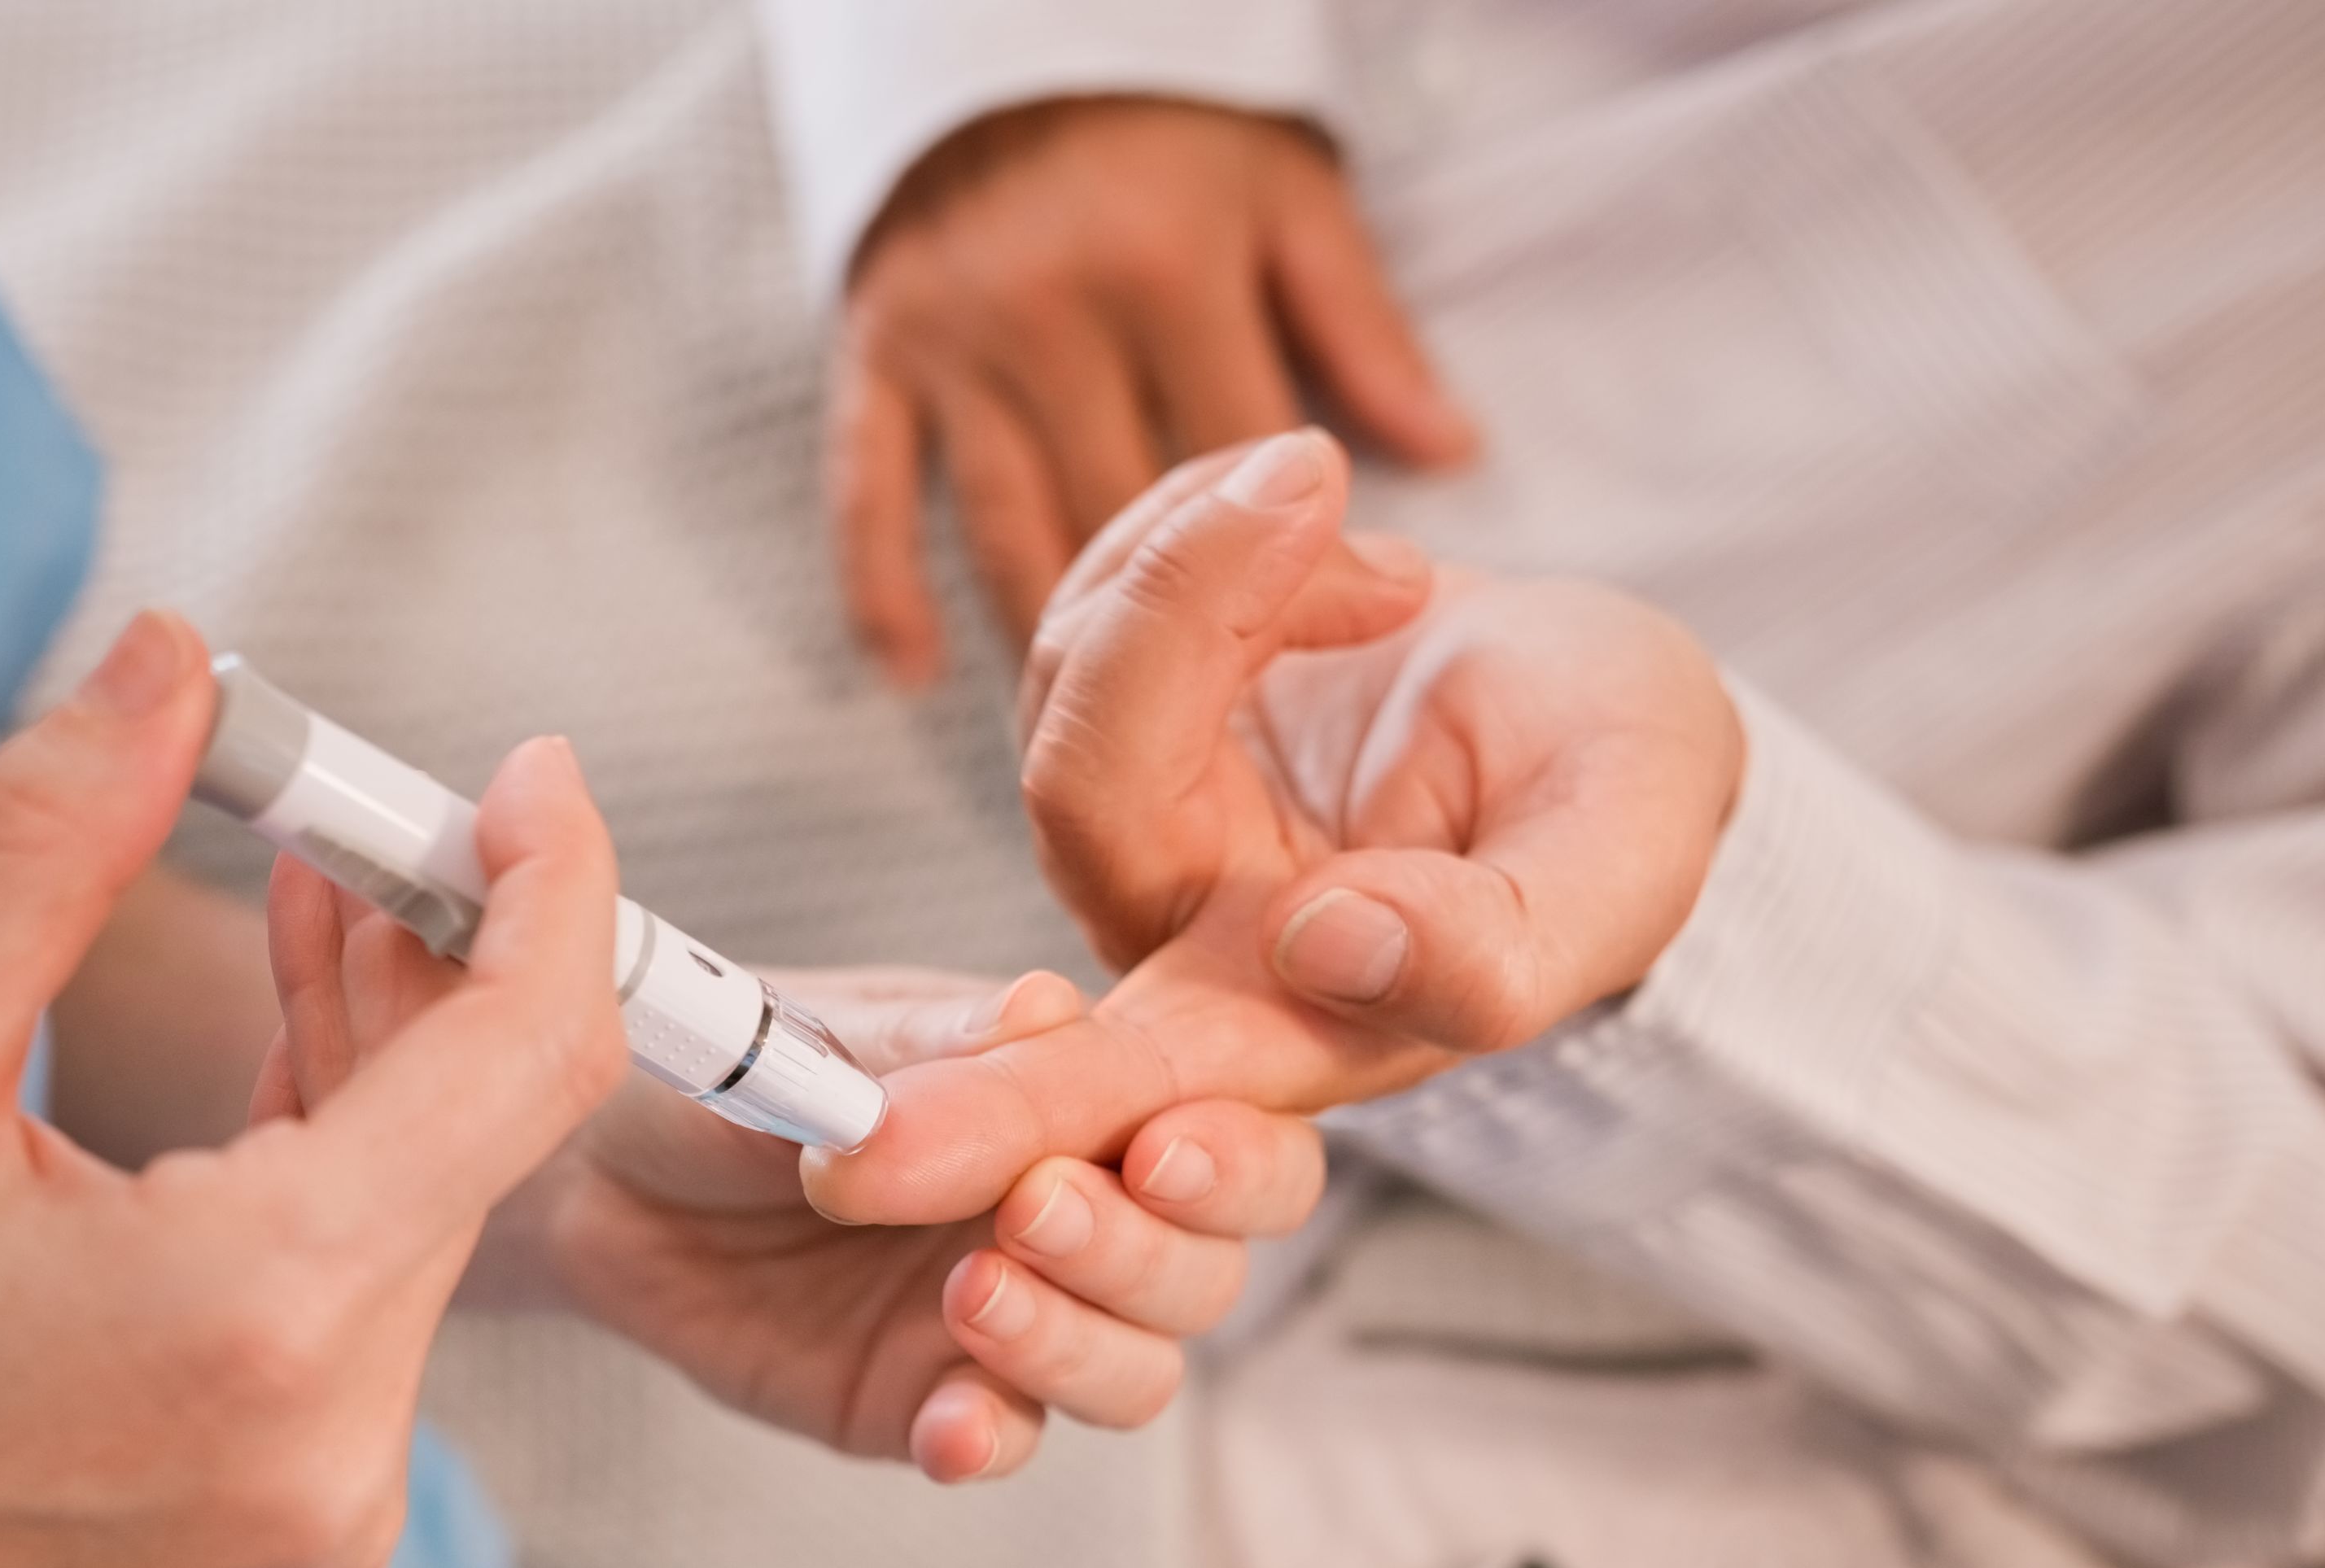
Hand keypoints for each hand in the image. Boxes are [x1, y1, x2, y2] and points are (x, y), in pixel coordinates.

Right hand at [0, 611, 633, 1567]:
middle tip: (345, 826)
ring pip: (430, 1228)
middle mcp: (344, 1446)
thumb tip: (171, 664)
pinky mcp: (317, 1561)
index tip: (529, 779)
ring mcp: (341, 1526)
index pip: (528, 1056)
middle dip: (433, 959)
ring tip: (302, 928)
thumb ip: (44, 847)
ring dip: (380, 1075)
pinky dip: (341, 1204)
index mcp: (260, 1317)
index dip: (555, 888)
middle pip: (482, 1137)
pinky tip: (263, 1116)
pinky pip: (379, 1331)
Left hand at [437, 963, 1326, 1480]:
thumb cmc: (725, 1065)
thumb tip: (1051, 1013)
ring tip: (969, 1294)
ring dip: (1076, 1339)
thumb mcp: (819, 1034)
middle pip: (1207, 1262)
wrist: (590, 1166)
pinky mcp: (934, 1400)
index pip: (1221, 1121)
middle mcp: (1079, 1204)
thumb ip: (936, 1049)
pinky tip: (948, 1425)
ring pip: (1139, 1364)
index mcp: (1082, 1091)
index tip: (1155, 1146)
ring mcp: (1017, 1315)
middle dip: (1144, 1247)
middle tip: (1033, 1211)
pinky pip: (1009, 1437)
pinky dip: (992, 1434)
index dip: (1226, 1146)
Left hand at [808, 430, 1743, 1229]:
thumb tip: (1327, 945)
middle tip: (841, 1063)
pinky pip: (1100, 599)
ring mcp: (1140, 816)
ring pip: (1081, 691)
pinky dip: (1203, 525)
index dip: (1018, 1122)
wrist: (1596, 697)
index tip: (893, 1159)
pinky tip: (1311, 510)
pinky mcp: (1123, 706)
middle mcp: (1179, 941)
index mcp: (1289, 1031)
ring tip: (1340, 504)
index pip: (1126, 1090)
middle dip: (967, 871)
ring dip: (1201, 572)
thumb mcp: (1615, 868)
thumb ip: (1494, 948)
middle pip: (1040, 896)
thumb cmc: (1616, 801)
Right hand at [835, 96, 1477, 686]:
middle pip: (1120, 514)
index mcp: (1160, 273)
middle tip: (1237, 729)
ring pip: (1005, 530)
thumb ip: (1363, 327)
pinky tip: (914, 677)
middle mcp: (1047, 318)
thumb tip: (1454, 449)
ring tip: (1107, 741)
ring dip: (1050, 647)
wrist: (1004, 49)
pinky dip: (882, 591)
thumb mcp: (1285, 198)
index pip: (1239, 455)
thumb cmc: (1167, 137)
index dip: (1303, 551)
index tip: (1351, 626)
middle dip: (1184, 635)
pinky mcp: (873, 365)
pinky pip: (870, 495)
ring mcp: (952, 351)